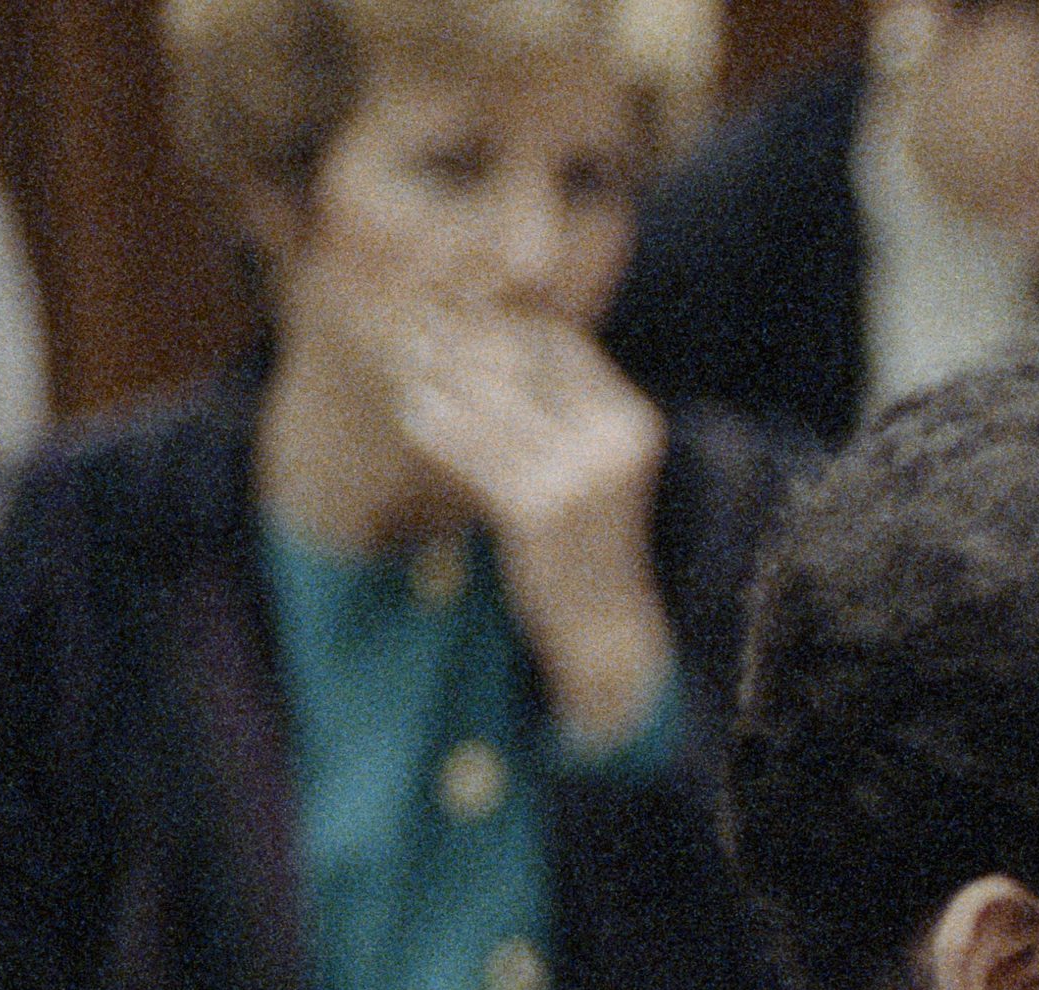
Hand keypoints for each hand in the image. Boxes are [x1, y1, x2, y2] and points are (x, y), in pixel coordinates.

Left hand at [397, 302, 672, 741]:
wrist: (604, 627)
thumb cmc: (590, 542)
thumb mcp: (595, 465)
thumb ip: (565, 407)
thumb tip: (500, 335)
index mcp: (632, 420)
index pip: (560, 345)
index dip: (506, 323)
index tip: (459, 312)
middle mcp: (611, 440)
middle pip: (523, 364)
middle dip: (466, 343)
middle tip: (418, 326)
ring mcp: (577, 475)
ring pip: (491, 404)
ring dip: (442, 377)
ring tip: (407, 362)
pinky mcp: (538, 509)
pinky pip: (472, 452)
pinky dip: (437, 429)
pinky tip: (410, 415)